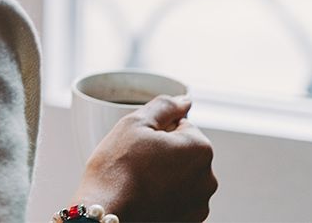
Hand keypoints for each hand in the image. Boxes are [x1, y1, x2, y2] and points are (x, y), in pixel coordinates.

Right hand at [70, 95, 217, 221]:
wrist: (104, 214)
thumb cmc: (117, 169)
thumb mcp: (135, 123)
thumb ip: (165, 106)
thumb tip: (185, 101)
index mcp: (200, 148)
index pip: (180, 126)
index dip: (155, 131)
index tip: (138, 145)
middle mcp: (207, 178)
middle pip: (183, 152)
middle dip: (163, 153)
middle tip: (135, 163)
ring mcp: (199, 204)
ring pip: (180, 177)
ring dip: (164, 175)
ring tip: (138, 183)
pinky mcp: (189, 222)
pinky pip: (177, 200)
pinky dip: (163, 198)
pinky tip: (144, 199)